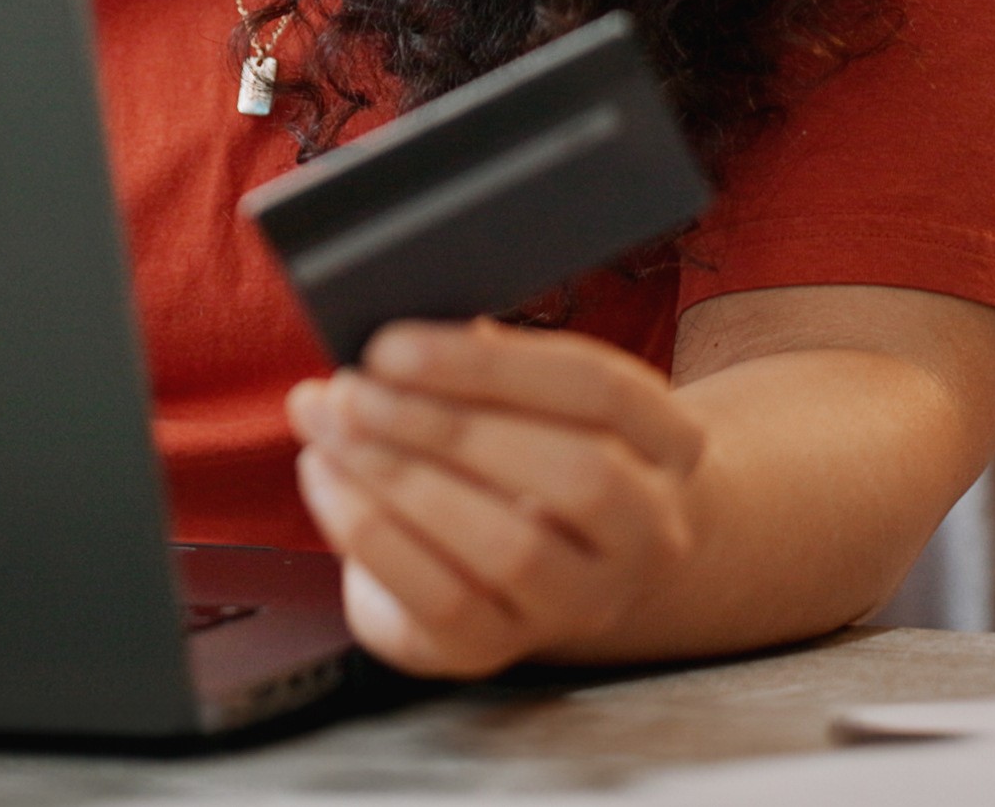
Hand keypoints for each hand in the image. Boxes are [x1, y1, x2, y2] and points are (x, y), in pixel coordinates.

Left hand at [283, 317, 705, 677]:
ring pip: (512, 546)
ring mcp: (586, 601)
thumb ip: (478, 365)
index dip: (492, 366)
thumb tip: (392, 348)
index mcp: (667, 443)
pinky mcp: (505, 648)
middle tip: (353, 390)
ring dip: (402, 479)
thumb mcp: (522, 399)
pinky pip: (446, 600)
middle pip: (575, 473)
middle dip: (447, 426)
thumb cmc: (518, 453)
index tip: (392, 346)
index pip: (601, 391)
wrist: (533, 562)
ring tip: (331, 431)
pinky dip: (373, 534)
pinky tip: (327, 481)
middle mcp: (649, 532)